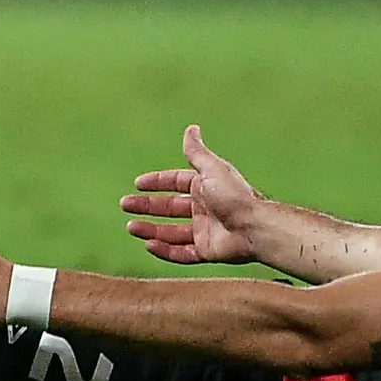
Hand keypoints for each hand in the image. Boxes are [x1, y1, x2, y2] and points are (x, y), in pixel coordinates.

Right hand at [121, 123, 265, 265]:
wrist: (255, 227)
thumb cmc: (235, 196)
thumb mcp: (211, 169)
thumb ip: (196, 152)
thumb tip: (191, 128)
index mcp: (205, 187)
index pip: (176, 182)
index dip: (157, 182)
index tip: (137, 184)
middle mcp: (204, 208)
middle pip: (169, 207)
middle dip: (147, 206)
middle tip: (125, 205)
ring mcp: (205, 230)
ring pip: (172, 232)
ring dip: (151, 229)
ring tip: (131, 227)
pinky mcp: (207, 251)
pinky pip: (181, 253)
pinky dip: (165, 250)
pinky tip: (149, 245)